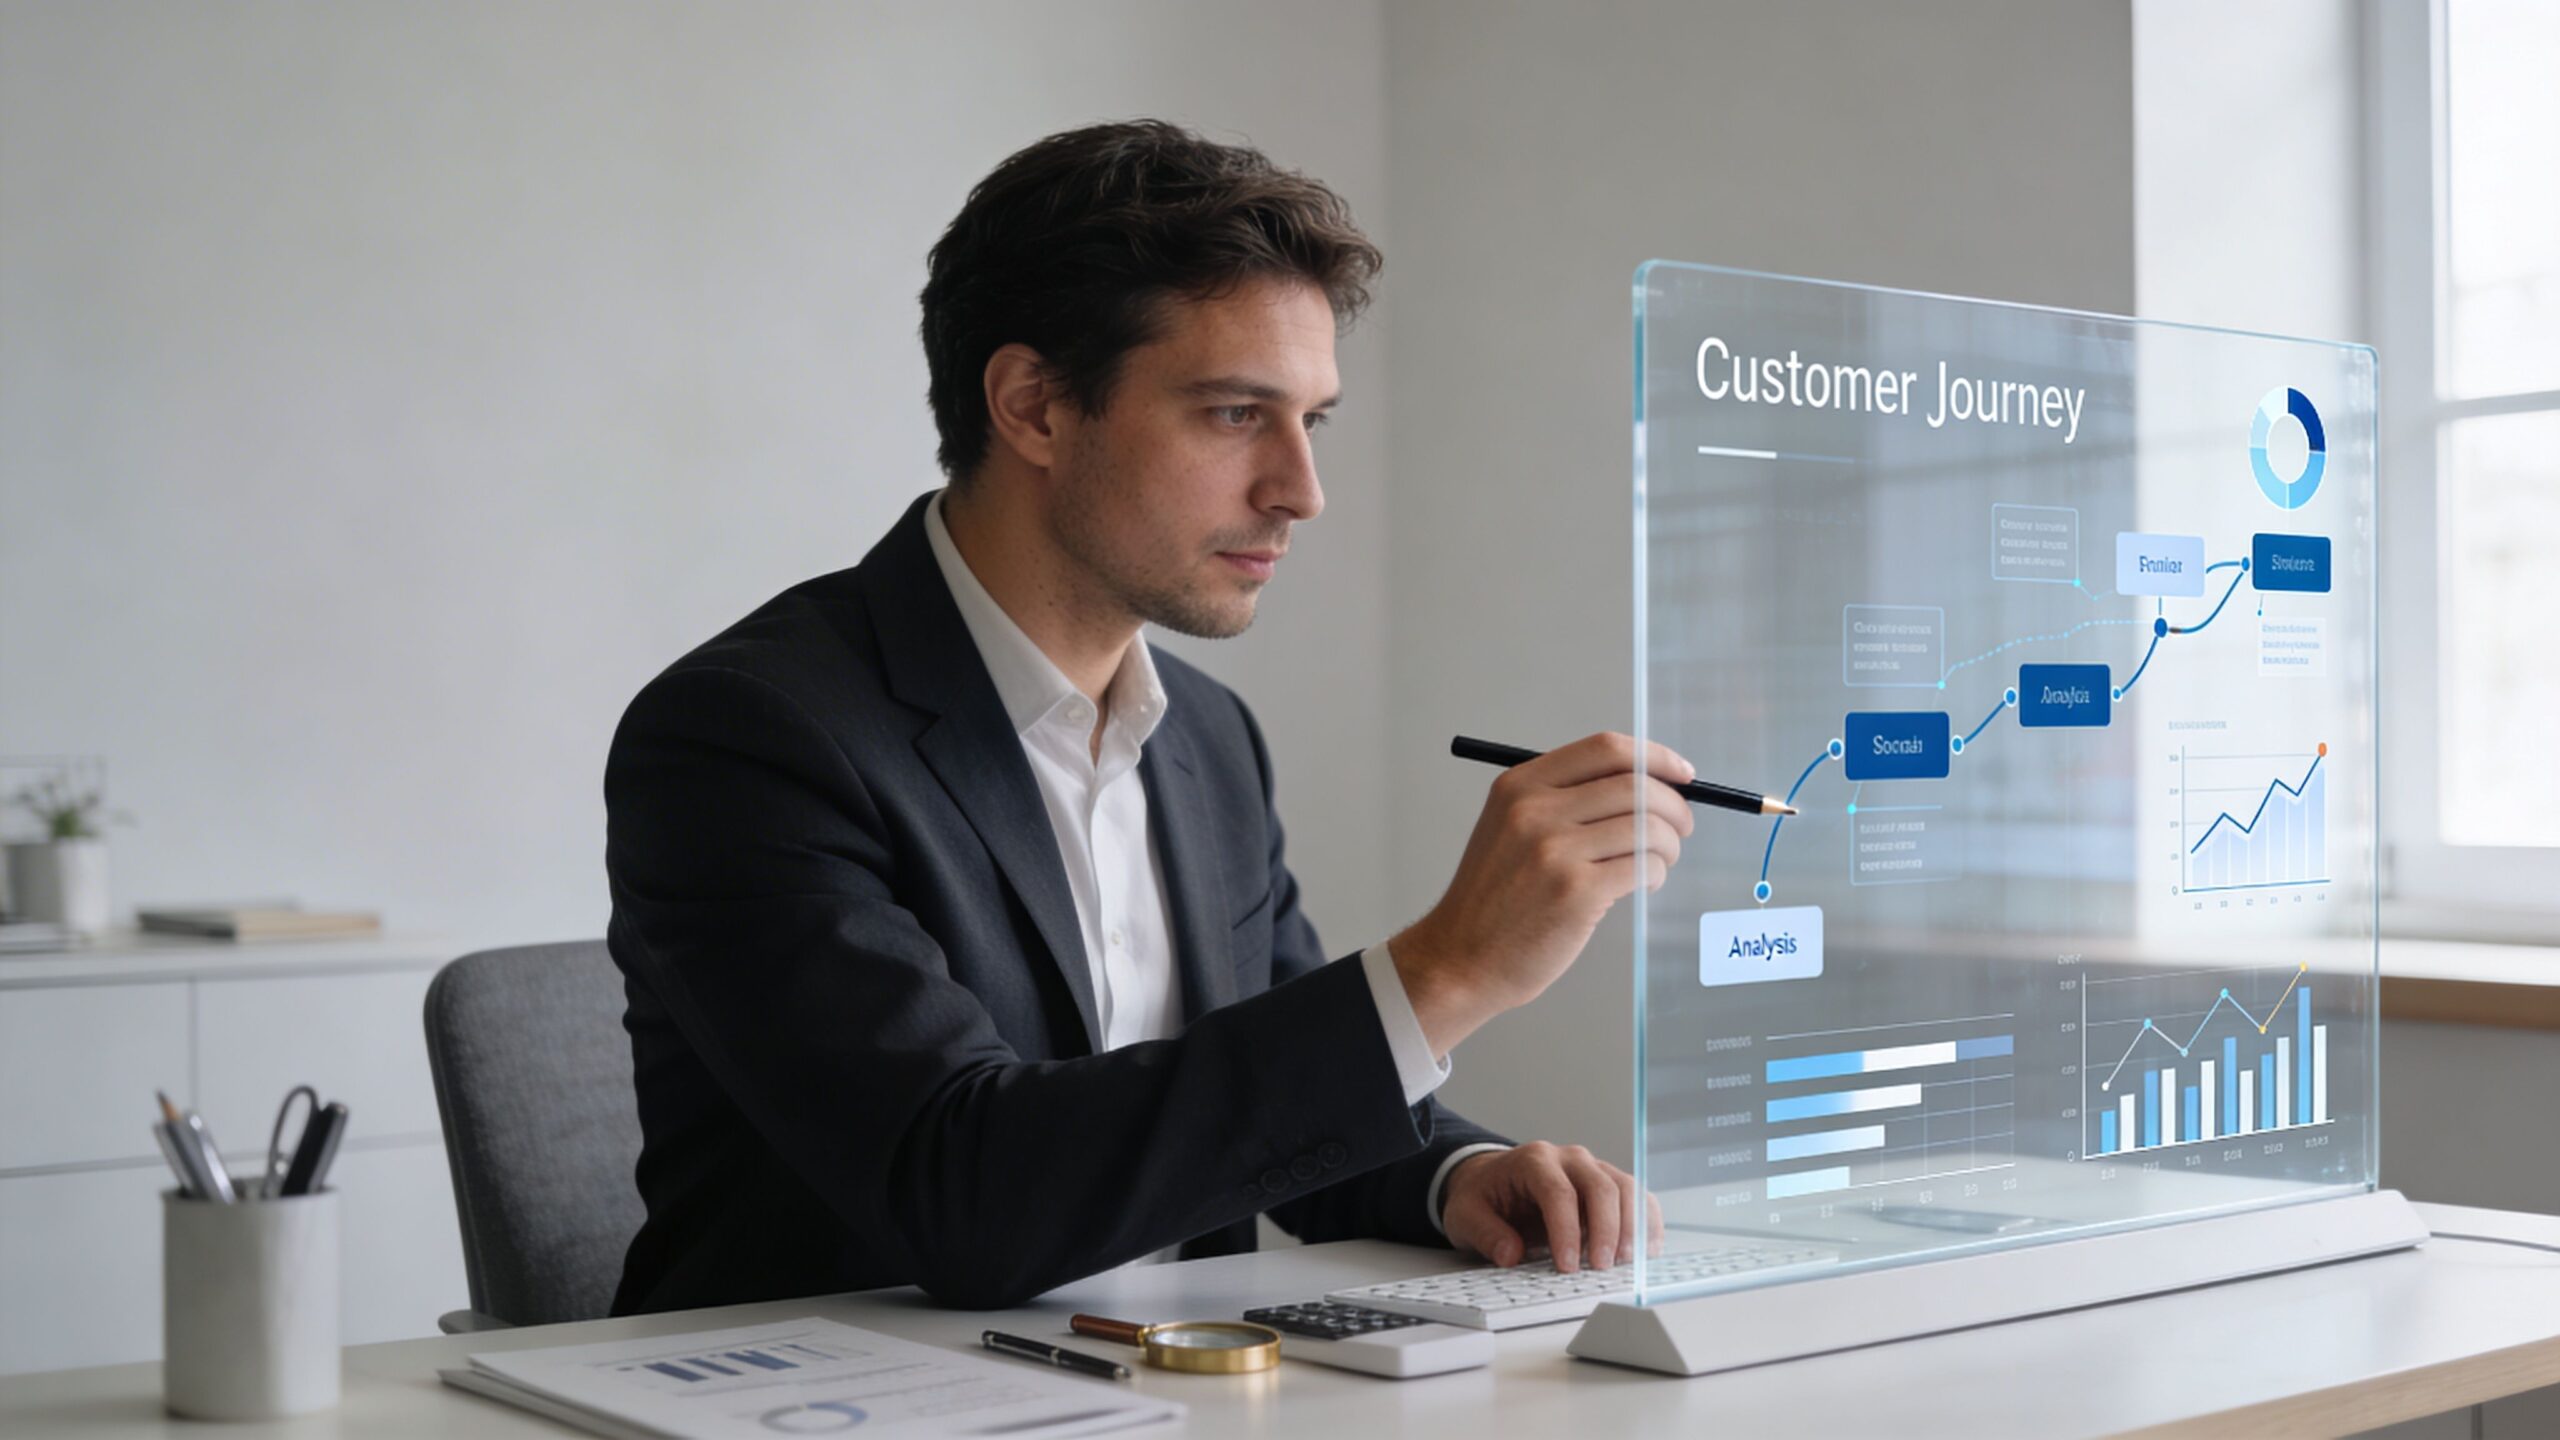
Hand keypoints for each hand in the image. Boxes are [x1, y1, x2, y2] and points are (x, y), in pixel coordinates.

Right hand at [1392, 733, 1695, 1053]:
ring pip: (1647, 827)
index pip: (1605, 749)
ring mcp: (1555, 852)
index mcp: (1520, 786)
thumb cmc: (1495, 898)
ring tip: (1660, 861)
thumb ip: (1565, 801)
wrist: (1461, 958)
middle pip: (1634, 785)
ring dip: (1668, 845)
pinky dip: (1656, 873)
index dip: (1656, 757)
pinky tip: (1644, 883)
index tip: (1682, 774)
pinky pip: (1644, 867)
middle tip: (1682, 826)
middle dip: (1674, 805)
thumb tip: (1647, 786)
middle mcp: (1535, 811)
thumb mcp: (1510, 829)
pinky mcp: (1577, 893)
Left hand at [1440, 1142, 1663, 1272]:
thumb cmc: (1484, 1196)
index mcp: (1534, 1161)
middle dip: (1606, 1230)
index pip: (1558, 1192)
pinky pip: (1637, 1197)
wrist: (1492, 1180)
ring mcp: (1593, 1169)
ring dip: (1631, 1227)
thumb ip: (1486, 1233)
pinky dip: (1646, 1222)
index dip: (1566, 1231)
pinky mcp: (1608, 1184)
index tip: (1568, 1266)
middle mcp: (1569, 1158)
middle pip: (1600, 1186)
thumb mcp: (1466, 1214)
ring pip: (1626, 1188)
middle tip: (1601, 1267)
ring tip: (1625, 1263)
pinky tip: (1646, 1251)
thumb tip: (1510, 1254)